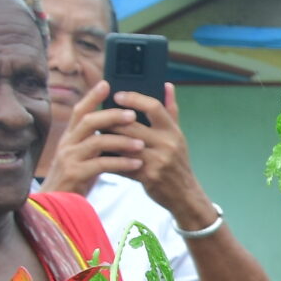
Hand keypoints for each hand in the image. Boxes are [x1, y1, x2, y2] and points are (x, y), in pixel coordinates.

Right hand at [42, 80, 146, 195]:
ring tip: (141, 144)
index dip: (92, 96)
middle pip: (88, 121)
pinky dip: (121, 163)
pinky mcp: (75, 174)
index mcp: (70, 137)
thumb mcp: (84, 155)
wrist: (58, 204)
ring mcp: (69, 159)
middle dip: (112, 116)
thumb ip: (95, 141)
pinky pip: (101, 164)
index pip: (80, 111)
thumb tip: (116, 126)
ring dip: (121, 141)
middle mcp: (67, 144)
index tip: (107, 83)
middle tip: (133, 115)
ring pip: (96, 142)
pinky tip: (137, 164)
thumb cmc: (77, 179)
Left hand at [111, 85, 215, 232]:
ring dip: (107, 139)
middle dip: (111, 120)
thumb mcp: (178, 136)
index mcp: (173, 131)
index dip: (134, 99)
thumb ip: (171, 110)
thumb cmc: (177, 162)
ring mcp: (157, 161)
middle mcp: (167, 144)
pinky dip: (110, 159)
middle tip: (98, 116)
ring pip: (123, 144)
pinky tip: (100, 155)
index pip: (153, 107)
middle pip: (131, 125)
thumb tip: (166, 85)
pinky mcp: (147, 176)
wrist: (185, 194)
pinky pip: (123, 164)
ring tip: (96, 133)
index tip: (117, 96)